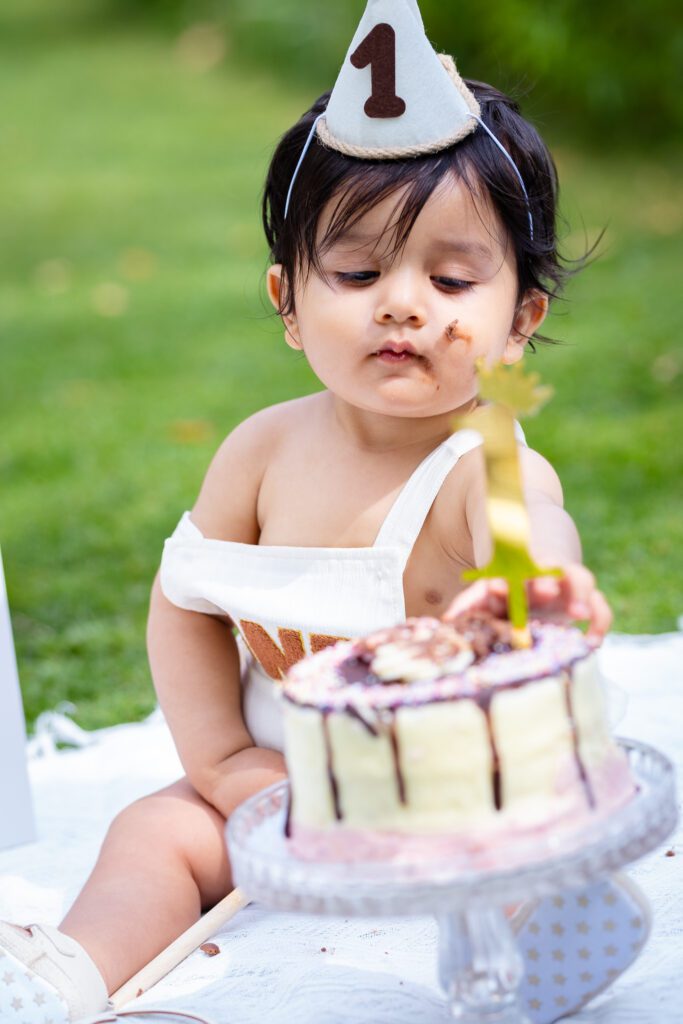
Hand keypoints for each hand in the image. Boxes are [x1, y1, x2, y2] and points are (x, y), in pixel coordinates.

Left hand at [442, 564, 612, 641]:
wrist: (535, 558)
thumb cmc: (504, 591)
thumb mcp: (485, 594)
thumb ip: (469, 605)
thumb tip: (447, 622)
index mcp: (515, 575)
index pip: (509, 574)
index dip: (503, 583)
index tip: (497, 586)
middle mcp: (542, 577)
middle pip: (546, 573)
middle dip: (544, 582)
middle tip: (543, 588)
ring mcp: (566, 587)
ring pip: (580, 579)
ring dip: (579, 593)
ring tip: (578, 612)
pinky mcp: (583, 601)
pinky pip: (599, 606)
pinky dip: (599, 620)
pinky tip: (592, 641)